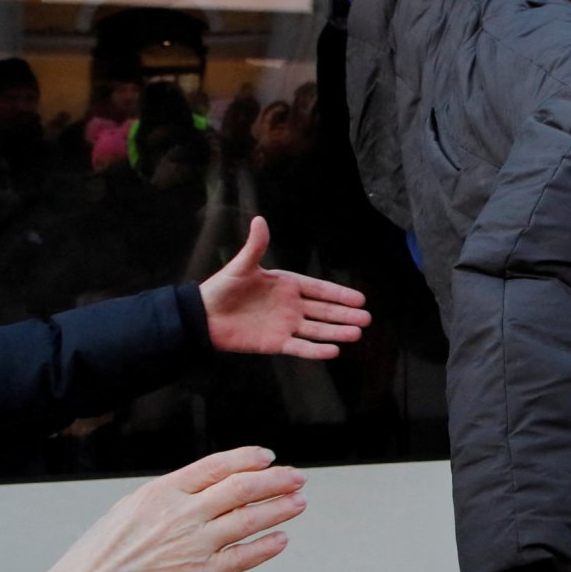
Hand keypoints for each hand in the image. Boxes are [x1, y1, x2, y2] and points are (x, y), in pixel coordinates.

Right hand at [27, 447, 303, 571]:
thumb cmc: (95, 561)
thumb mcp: (127, 512)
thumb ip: (165, 500)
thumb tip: (198, 492)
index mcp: (161, 492)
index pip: (217, 466)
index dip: (248, 459)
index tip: (268, 457)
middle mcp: (182, 514)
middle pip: (242, 487)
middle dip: (275, 480)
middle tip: (296, 477)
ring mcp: (194, 545)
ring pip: (250, 518)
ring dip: (280, 508)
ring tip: (298, 502)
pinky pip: (244, 556)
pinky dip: (267, 546)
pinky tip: (281, 539)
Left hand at [200, 217, 371, 358]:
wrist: (203, 316)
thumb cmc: (222, 288)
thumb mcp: (241, 265)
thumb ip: (256, 246)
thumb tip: (260, 220)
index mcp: (287, 285)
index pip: (319, 289)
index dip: (339, 294)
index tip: (360, 299)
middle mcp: (291, 306)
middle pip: (324, 311)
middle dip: (345, 315)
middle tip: (366, 319)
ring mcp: (286, 325)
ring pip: (317, 329)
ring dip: (336, 332)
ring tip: (356, 334)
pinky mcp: (276, 343)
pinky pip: (300, 347)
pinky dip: (316, 350)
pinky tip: (334, 351)